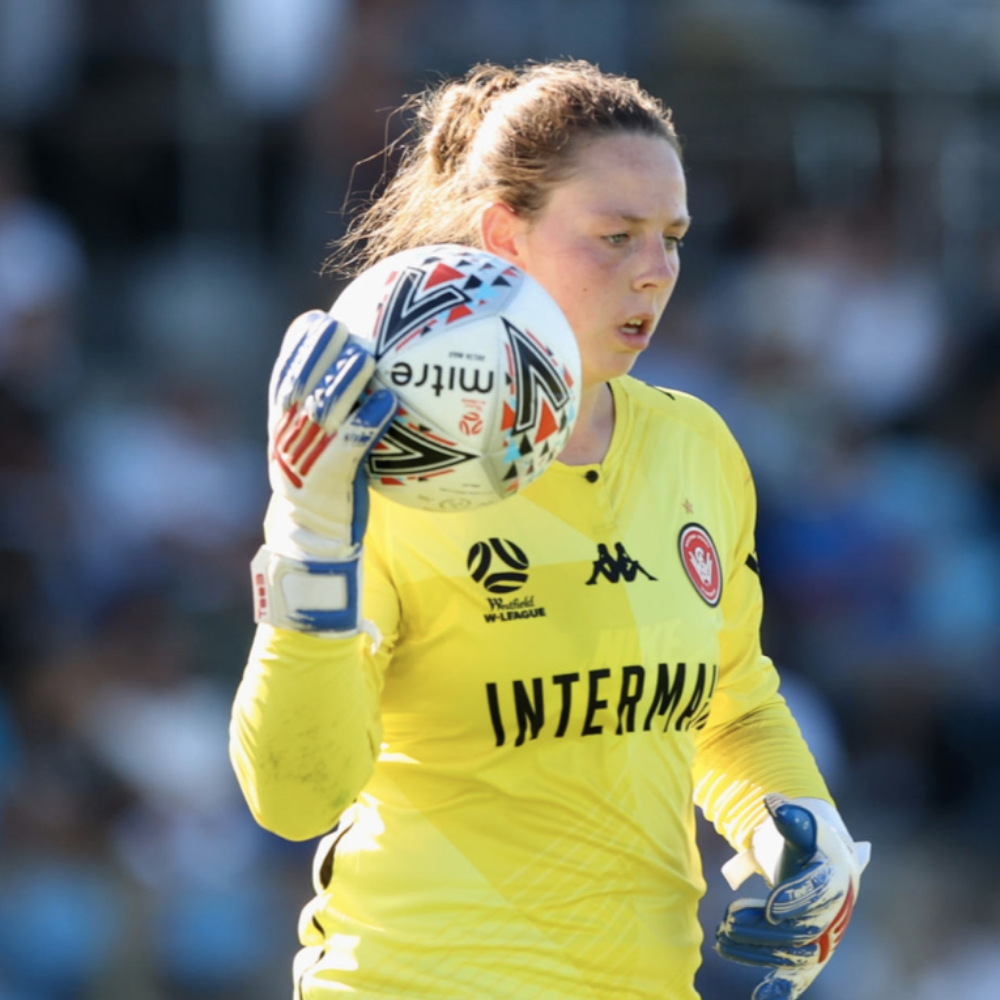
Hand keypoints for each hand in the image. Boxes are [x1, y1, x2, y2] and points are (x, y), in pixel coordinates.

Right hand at [252, 310, 395, 636]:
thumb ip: (337, 417)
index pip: (284, 374)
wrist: (310, 546)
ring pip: (318, 410)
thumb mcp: (322, 451)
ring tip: (366, 354)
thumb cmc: (327, 491)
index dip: (297, 346)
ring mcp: (304, 459)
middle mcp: (288, 437)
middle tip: (342, 326)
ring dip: (341, 380)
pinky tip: (388, 402)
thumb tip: (376, 382)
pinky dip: (366, 422)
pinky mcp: (325, 483)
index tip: (318, 319)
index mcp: (283, 425)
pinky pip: (347, 447)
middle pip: (297, 383)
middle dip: (316, 352)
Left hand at [715, 794, 870, 999]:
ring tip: (721, 937)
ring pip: (791, 953)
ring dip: (755, 950)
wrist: (831, 867)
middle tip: (728, 921)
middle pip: (799, 929)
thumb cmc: (810, 843)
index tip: (770, 905)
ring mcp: (823, 939)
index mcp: (835, 878)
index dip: (795, 899)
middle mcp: (833, 915)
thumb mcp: (803, 825)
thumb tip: (772, 802)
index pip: (817, 893)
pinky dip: (780, 991)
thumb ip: (789, 816)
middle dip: (762, 929)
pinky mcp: (810, 955)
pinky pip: (796, 977)